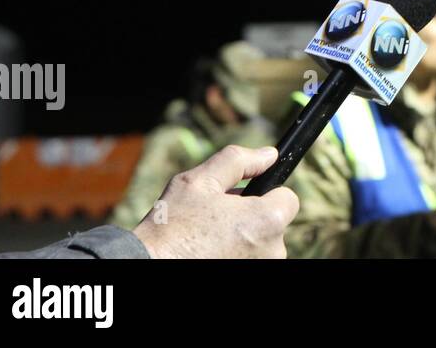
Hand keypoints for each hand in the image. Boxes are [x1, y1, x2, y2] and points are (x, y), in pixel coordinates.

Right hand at [131, 145, 299, 258]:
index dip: (265, 194)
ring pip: (260, 246)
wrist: (147, 265)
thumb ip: (238, 161)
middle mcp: (273, 251)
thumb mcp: (199, 181)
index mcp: (268, 220)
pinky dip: (235, 256)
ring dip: (242, 238)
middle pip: (273, 223)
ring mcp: (261, 270)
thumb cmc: (171, 226)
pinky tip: (209, 253)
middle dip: (251, 217)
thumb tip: (269, 154)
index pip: (288, 199)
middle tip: (215, 219)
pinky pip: (250, 260)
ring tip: (208, 238)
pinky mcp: (251, 280)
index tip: (243, 198)